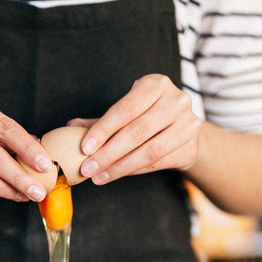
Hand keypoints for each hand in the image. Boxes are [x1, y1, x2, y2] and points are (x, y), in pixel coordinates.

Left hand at [69, 74, 201, 184]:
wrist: (183, 128)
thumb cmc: (147, 114)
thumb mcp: (126, 110)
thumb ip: (100, 120)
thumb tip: (70, 128)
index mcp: (156, 84)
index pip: (126, 108)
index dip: (103, 129)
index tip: (84, 148)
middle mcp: (177, 101)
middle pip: (137, 131)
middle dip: (108, 153)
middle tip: (87, 168)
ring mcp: (188, 125)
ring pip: (149, 151)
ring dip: (119, 167)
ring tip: (98, 176)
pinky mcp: (191, 147)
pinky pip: (158, 163)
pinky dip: (133, 171)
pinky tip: (115, 175)